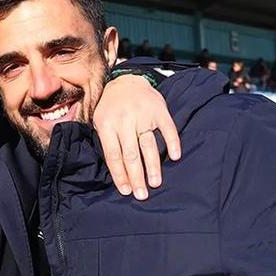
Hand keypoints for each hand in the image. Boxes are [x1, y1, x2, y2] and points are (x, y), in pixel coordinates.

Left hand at [93, 74, 181, 199]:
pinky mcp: (159, 109)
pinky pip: (167, 128)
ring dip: (153, 166)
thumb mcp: (100, 121)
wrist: (125, 79)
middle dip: (137, 176)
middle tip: (142, 195)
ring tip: (156, 183)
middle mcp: (125, 120)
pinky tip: (175, 157)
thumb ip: (106, 143)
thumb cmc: (111, 108)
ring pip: (149, 145)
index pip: (114, 155)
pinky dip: (172, 142)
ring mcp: (143, 114)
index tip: (126, 191)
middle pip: (131, 154)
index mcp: (107, 124)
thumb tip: (117, 173)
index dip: (120, 175)